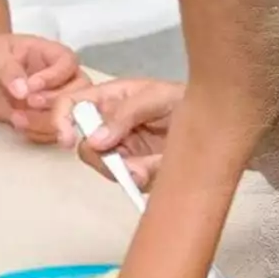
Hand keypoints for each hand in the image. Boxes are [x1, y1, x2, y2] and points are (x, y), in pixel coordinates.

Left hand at [0, 33, 89, 142]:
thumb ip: (8, 70)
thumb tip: (22, 90)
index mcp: (49, 54)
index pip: (68, 63)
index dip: (54, 77)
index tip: (31, 87)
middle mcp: (58, 77)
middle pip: (79, 92)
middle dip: (58, 103)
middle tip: (30, 104)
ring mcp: (52, 99)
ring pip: (69, 115)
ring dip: (46, 122)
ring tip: (18, 118)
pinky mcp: (42, 118)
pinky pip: (52, 130)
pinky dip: (39, 133)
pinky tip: (19, 126)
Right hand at [50, 78, 181, 190]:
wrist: (217, 120)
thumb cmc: (185, 98)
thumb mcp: (158, 97)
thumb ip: (126, 114)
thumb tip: (96, 140)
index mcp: (109, 99)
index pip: (71, 105)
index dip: (61, 120)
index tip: (67, 139)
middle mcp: (110, 126)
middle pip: (87, 148)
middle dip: (105, 159)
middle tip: (128, 163)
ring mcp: (124, 151)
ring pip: (109, 169)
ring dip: (129, 171)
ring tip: (155, 162)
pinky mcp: (139, 170)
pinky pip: (131, 180)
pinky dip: (144, 178)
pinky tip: (159, 166)